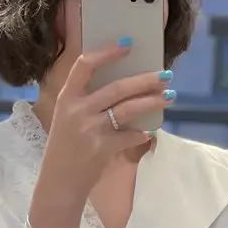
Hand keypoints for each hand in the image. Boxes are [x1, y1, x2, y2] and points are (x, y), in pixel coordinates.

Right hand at [40, 44, 170, 205]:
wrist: (59, 183)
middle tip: (166, 74)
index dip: (107, 52)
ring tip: (169, 96)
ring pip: (128, 109)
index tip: (128, 45)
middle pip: (117, 87)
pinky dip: (141, 134)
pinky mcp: (101, 148)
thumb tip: (124, 88)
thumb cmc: (66, 149)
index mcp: (67, 97)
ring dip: (151, 102)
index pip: (85, 65)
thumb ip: (87, 102)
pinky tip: (149, 132)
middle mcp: (77, 109)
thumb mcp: (67, 118)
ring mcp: (89, 129)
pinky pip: (129, 136)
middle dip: (145, 80)